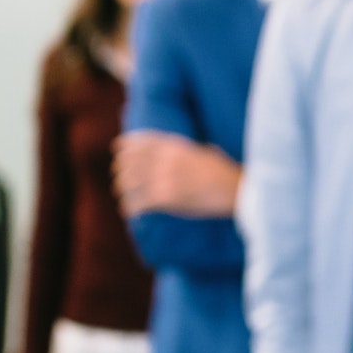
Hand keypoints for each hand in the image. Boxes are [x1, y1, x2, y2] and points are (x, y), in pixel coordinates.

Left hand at [113, 130, 242, 217]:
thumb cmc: (224, 172)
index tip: (116, 149)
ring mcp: (164, 177)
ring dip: (122, 191)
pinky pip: (139, 202)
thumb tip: (174, 153)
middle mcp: (166, 159)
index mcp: (175, 146)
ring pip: (130, 183)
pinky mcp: (166, 198)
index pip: (141, 141)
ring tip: (121, 197)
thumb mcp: (202, 152)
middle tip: (117, 180)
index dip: (125, 145)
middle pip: (130, 162)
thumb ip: (184, 151)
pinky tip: (129, 211)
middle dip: (120, 171)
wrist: (235, 190)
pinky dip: (130, 207)